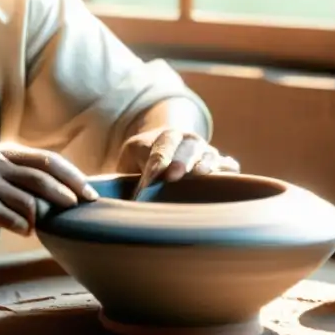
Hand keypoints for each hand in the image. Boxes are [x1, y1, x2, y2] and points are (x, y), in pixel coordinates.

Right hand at [0, 144, 98, 245]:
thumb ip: (19, 177)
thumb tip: (63, 191)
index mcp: (3, 153)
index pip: (48, 160)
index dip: (73, 176)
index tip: (90, 193)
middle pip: (44, 176)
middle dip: (69, 192)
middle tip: (81, 207)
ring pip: (31, 200)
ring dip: (42, 216)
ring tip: (40, 225)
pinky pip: (14, 219)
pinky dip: (24, 227)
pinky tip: (23, 230)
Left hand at [118, 130, 239, 185]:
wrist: (170, 142)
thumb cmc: (144, 159)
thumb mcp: (130, 160)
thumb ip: (122, 174)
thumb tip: (106, 197)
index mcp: (163, 137)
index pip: (157, 152)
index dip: (152, 168)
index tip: (146, 185)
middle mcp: (187, 139)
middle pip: (185, 148)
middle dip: (179, 161)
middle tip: (173, 175)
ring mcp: (206, 150)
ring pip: (209, 154)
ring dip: (204, 164)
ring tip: (201, 175)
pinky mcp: (222, 163)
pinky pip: (229, 166)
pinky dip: (228, 172)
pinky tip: (228, 182)